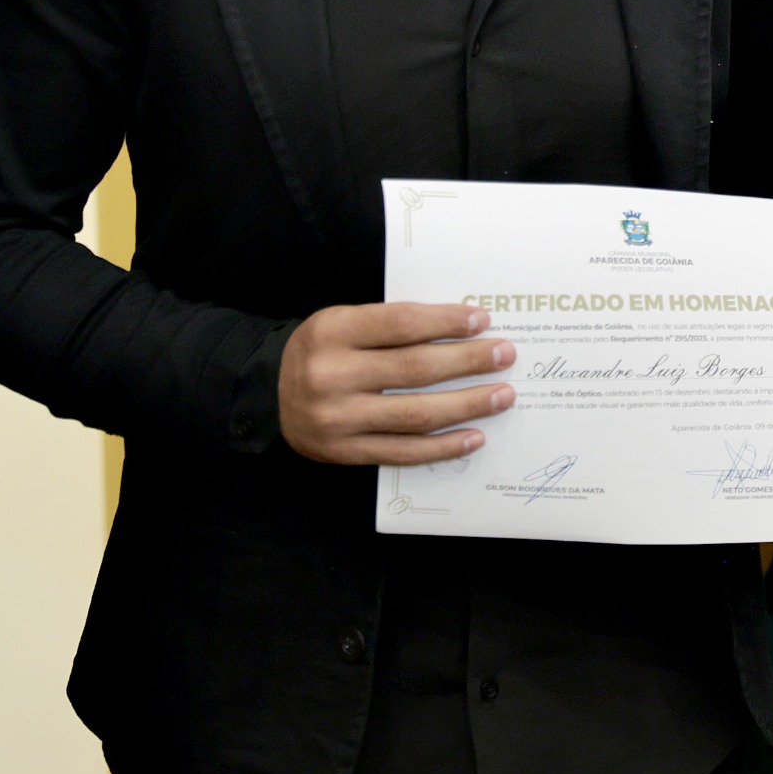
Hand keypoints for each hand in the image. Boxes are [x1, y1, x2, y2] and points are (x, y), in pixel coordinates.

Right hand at [278, 302, 515, 464]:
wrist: (267, 395)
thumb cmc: (322, 351)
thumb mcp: (343, 322)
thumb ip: (391, 325)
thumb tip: (466, 328)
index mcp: (332, 332)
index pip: (402, 323)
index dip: (446, 322)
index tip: (483, 320)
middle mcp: (331, 376)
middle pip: (416, 369)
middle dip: (469, 361)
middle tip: (506, 355)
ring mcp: (338, 420)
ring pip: (416, 414)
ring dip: (468, 405)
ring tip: (502, 395)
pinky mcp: (344, 453)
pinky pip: (403, 452)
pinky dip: (443, 447)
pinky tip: (475, 436)